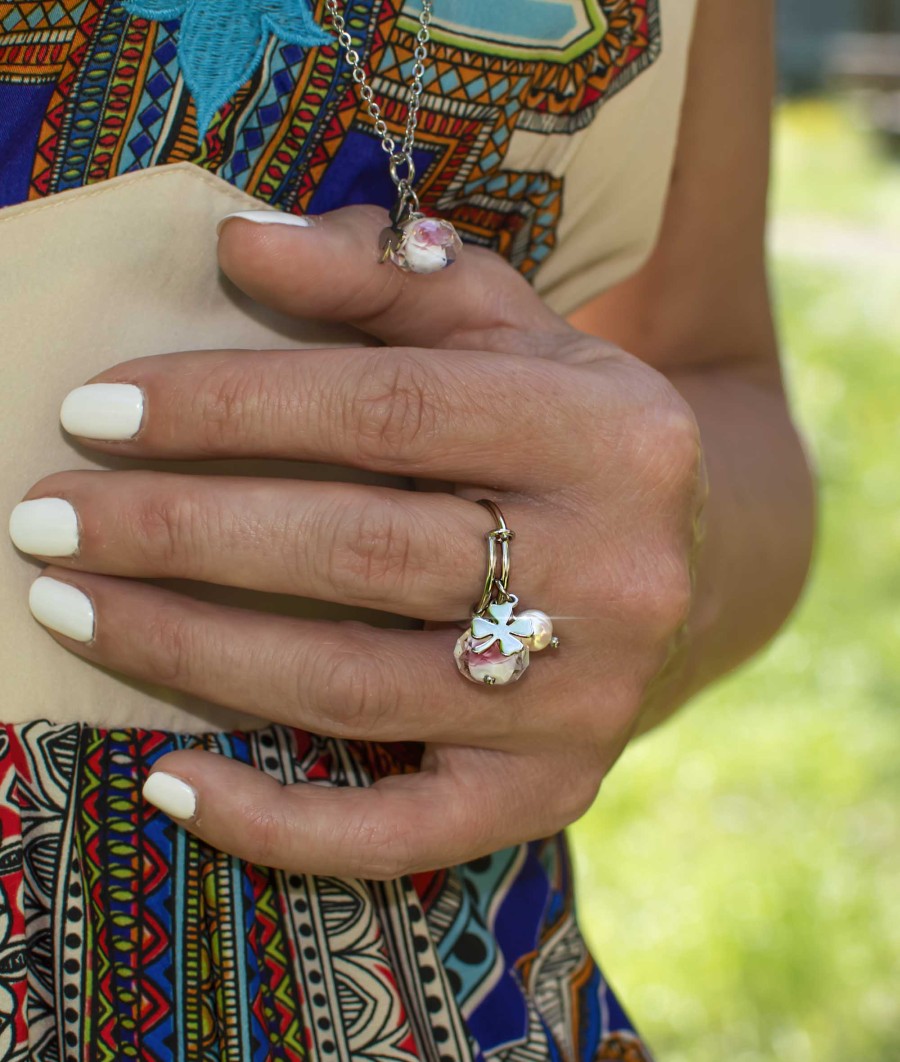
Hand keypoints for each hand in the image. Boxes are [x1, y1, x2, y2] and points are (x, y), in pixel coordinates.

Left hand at [10, 206, 704, 878]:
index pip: (386, 410)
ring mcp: (588, 699)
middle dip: (178, 531)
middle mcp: (615, 573)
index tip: (96, 413)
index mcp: (606, 433)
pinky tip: (170, 779)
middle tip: (50, 518)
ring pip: (352, 684)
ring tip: (72, 607)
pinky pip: (401, 833)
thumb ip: (385, 275)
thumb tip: (240, 245)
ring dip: (187, 649)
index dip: (228, 407)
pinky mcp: (553, 791)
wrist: (685, 568)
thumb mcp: (507, 332)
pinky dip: (275, 822)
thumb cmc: (565, 435)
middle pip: (357, 550)